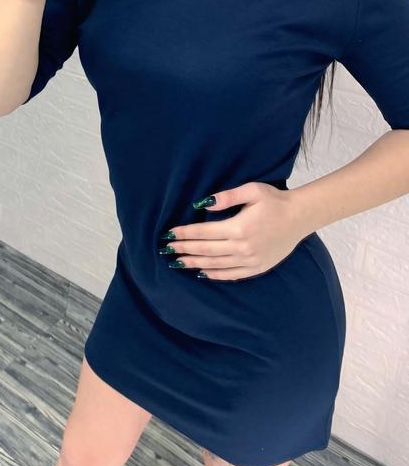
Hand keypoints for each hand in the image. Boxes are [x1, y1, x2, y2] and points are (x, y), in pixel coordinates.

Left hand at [160, 182, 307, 280]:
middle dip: (184, 249)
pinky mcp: (257, 268)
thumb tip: (203, 203)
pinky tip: (202, 272)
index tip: (169, 234)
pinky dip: (215, 274)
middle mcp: (243, 247)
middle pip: (206, 250)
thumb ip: (227, 197)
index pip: (204, 232)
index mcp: (239, 227)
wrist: (300, 217)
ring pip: (216, 264)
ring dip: (195, 263)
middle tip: (166, 250)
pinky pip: (231, 274)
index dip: (185, 234)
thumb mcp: (251, 190)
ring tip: (178, 262)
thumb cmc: (275, 200)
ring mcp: (250, 260)